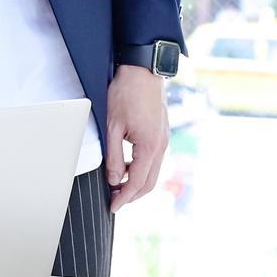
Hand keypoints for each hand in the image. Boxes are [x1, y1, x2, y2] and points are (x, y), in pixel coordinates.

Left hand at [105, 64, 168, 210]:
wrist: (143, 70)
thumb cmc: (126, 93)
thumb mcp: (113, 126)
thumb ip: (115, 156)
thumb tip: (114, 179)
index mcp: (150, 147)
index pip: (137, 183)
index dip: (124, 198)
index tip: (112, 207)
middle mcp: (161, 146)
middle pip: (149, 183)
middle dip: (132, 195)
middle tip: (114, 200)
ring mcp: (164, 139)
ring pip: (153, 172)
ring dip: (137, 182)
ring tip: (118, 185)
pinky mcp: (162, 133)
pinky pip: (154, 159)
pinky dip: (142, 169)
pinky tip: (127, 166)